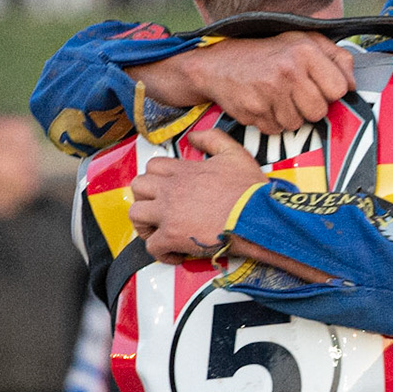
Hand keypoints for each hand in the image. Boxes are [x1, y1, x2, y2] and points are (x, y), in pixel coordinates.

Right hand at [125, 32, 355, 134]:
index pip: (339, 89)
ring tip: (277, 96)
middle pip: (320, 111)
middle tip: (294, 93)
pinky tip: (263, 103)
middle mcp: (288, 70)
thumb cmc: (266, 53)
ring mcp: (269, 92)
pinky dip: (272, 122)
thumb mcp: (302, 41)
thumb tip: (353, 84)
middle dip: (310, 106)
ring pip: (299, 124)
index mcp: (304, 50)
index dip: (331, 91)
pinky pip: (277, 130)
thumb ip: (336, 57)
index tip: (318, 86)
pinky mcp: (254, 111)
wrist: (217, 64)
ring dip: (290, 115)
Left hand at [130, 130, 268, 261]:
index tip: (166, 189)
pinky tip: (175, 254)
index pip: (153, 167)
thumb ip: (212, 138)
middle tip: (157, 209)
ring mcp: (168, 213)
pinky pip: (152, 246)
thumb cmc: (249, 190)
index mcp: (184, 171)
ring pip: (136, 214)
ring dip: (145, 225)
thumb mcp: (234, 154)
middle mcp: (171, 190)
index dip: (156, 178)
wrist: (256, 217)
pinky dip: (161, 252)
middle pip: (137, 187)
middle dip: (144, 198)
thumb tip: (193, 137)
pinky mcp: (172, 236)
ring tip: (159, 232)